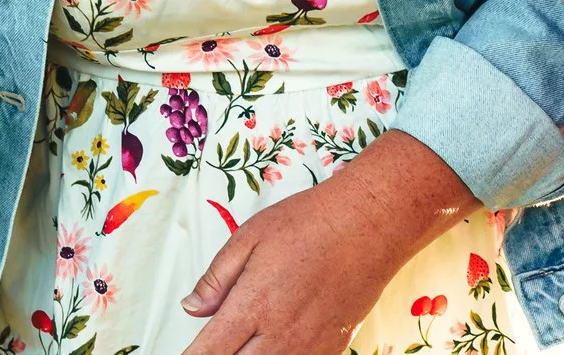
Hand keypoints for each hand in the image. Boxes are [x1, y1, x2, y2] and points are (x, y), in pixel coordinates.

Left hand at [178, 132, 475, 354]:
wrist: (370, 223)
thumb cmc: (312, 222)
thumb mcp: (251, 236)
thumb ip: (217, 277)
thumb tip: (193, 306)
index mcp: (252, 304)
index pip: (208, 352)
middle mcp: (279, 333)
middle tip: (211, 352)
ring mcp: (308, 345)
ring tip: (242, 347)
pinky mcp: (332, 347)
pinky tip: (273, 348)